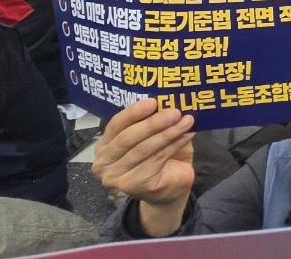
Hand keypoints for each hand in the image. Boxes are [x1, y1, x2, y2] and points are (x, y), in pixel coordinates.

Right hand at [93, 98, 196, 237]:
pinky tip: (187, 135)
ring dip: (167, 133)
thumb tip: (167, 101)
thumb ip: (153, 121)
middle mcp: (103, 162)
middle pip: (128, 138)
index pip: (116, 125)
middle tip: (175, 111)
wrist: (169, 189)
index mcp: (105, 145)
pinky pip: (156, 160)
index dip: (133, 112)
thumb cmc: (160, 158)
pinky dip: (174, 145)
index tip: (153, 101)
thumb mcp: (154, 136)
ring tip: (186, 121)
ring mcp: (115, 177)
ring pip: (143, 149)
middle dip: (153, 123)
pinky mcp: (133, 186)